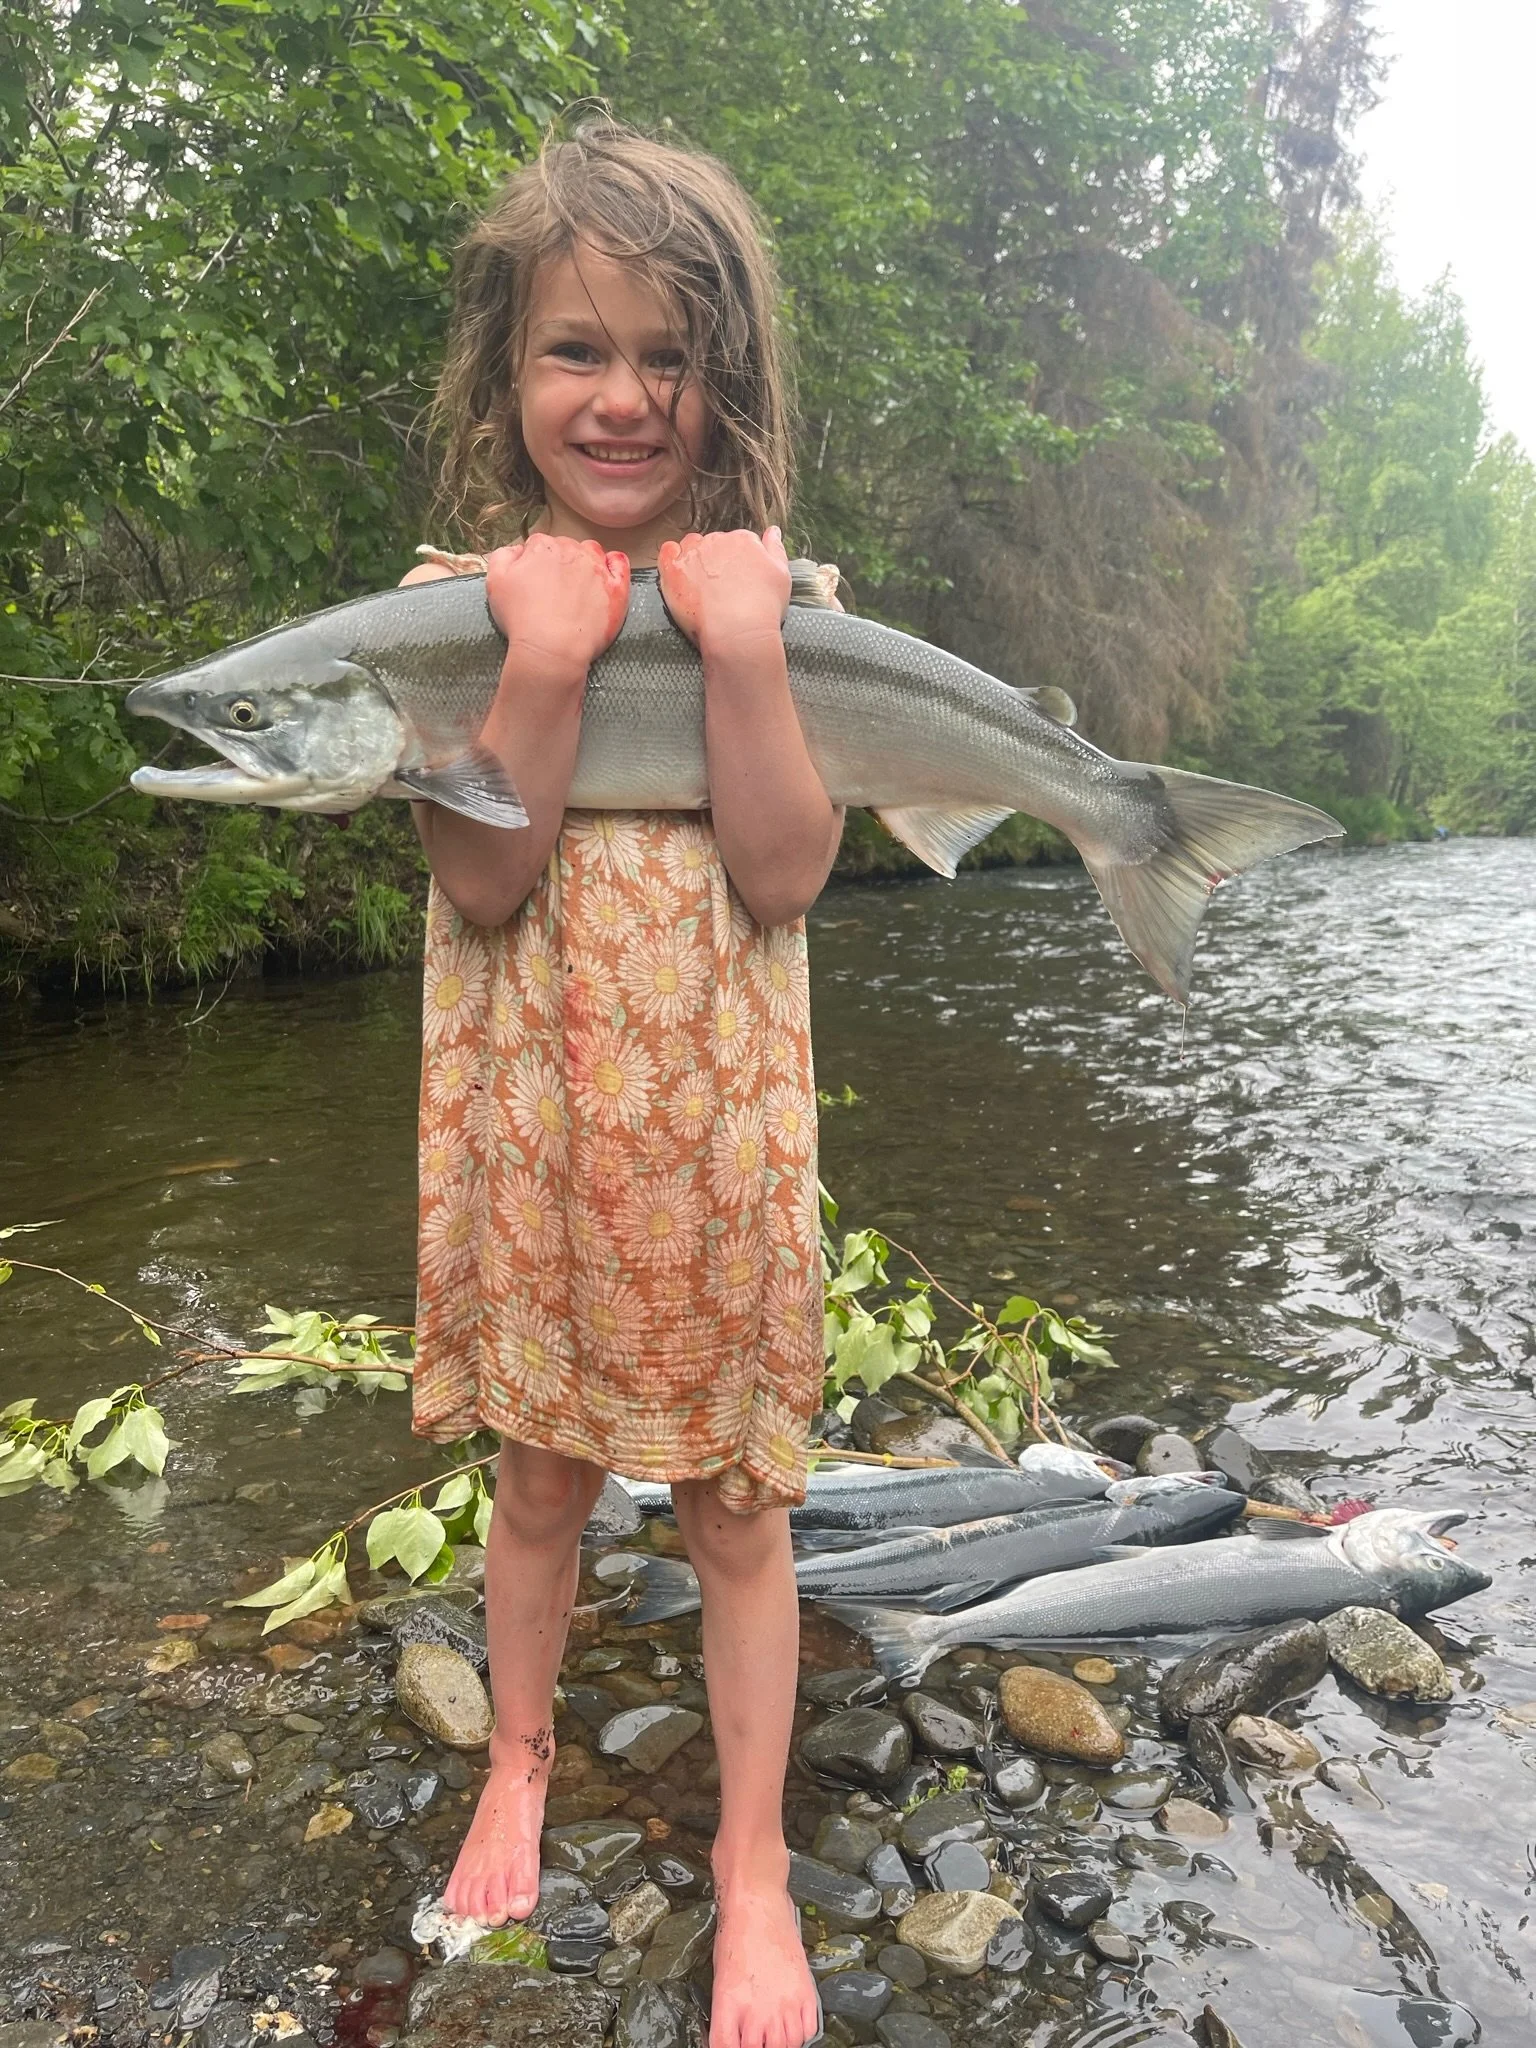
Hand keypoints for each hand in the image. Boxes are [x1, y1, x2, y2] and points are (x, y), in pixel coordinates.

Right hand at [485, 533, 630, 679]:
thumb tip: (517, 550)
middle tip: (553, 589)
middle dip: (559, 563)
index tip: (534, 580)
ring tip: (578, 584)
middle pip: (566, 547)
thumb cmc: (521, 619)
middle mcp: (573, 551)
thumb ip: (503, 557)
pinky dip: (614, 564)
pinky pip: (620, 565)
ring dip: (585, 560)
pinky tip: (607, 574)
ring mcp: (597, 569)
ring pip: (593, 552)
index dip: (535, 562)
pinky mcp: (616, 589)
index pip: (539, 544)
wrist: (552, 649)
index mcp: (543, 547)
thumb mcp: (495, 582)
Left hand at [657, 527, 791, 655]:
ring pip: (689, 546)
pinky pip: (667, 552)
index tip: (735, 580)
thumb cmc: (764, 609)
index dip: (735, 562)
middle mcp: (718, 541)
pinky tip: (678, 574)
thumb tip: (773, 530)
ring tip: (699, 585)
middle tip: (719, 588)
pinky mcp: (674, 570)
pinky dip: (670, 558)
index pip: (736, 542)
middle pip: (713, 544)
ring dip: (693, 559)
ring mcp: (694, 554)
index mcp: (744, 540)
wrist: (739, 632)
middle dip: (715, 561)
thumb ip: (775, 549)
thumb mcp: (781, 575)